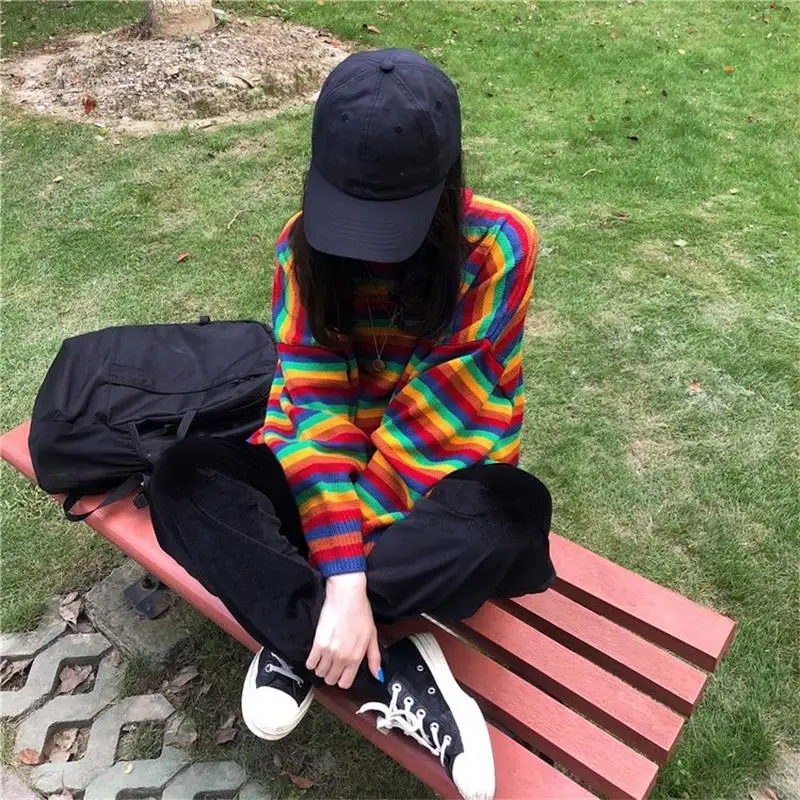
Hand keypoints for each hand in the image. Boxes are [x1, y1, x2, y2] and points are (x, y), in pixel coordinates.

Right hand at [306, 572, 381, 689]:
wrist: (347, 596)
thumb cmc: (360, 612)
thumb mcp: (372, 635)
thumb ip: (374, 657)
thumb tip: (378, 675)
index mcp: (357, 656)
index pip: (345, 683)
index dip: (343, 679)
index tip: (341, 673)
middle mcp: (343, 657)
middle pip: (331, 680)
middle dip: (332, 674)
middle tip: (333, 664)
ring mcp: (330, 651)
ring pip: (320, 673)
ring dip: (321, 668)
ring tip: (324, 659)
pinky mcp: (318, 643)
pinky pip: (310, 663)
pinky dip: (312, 662)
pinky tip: (316, 655)